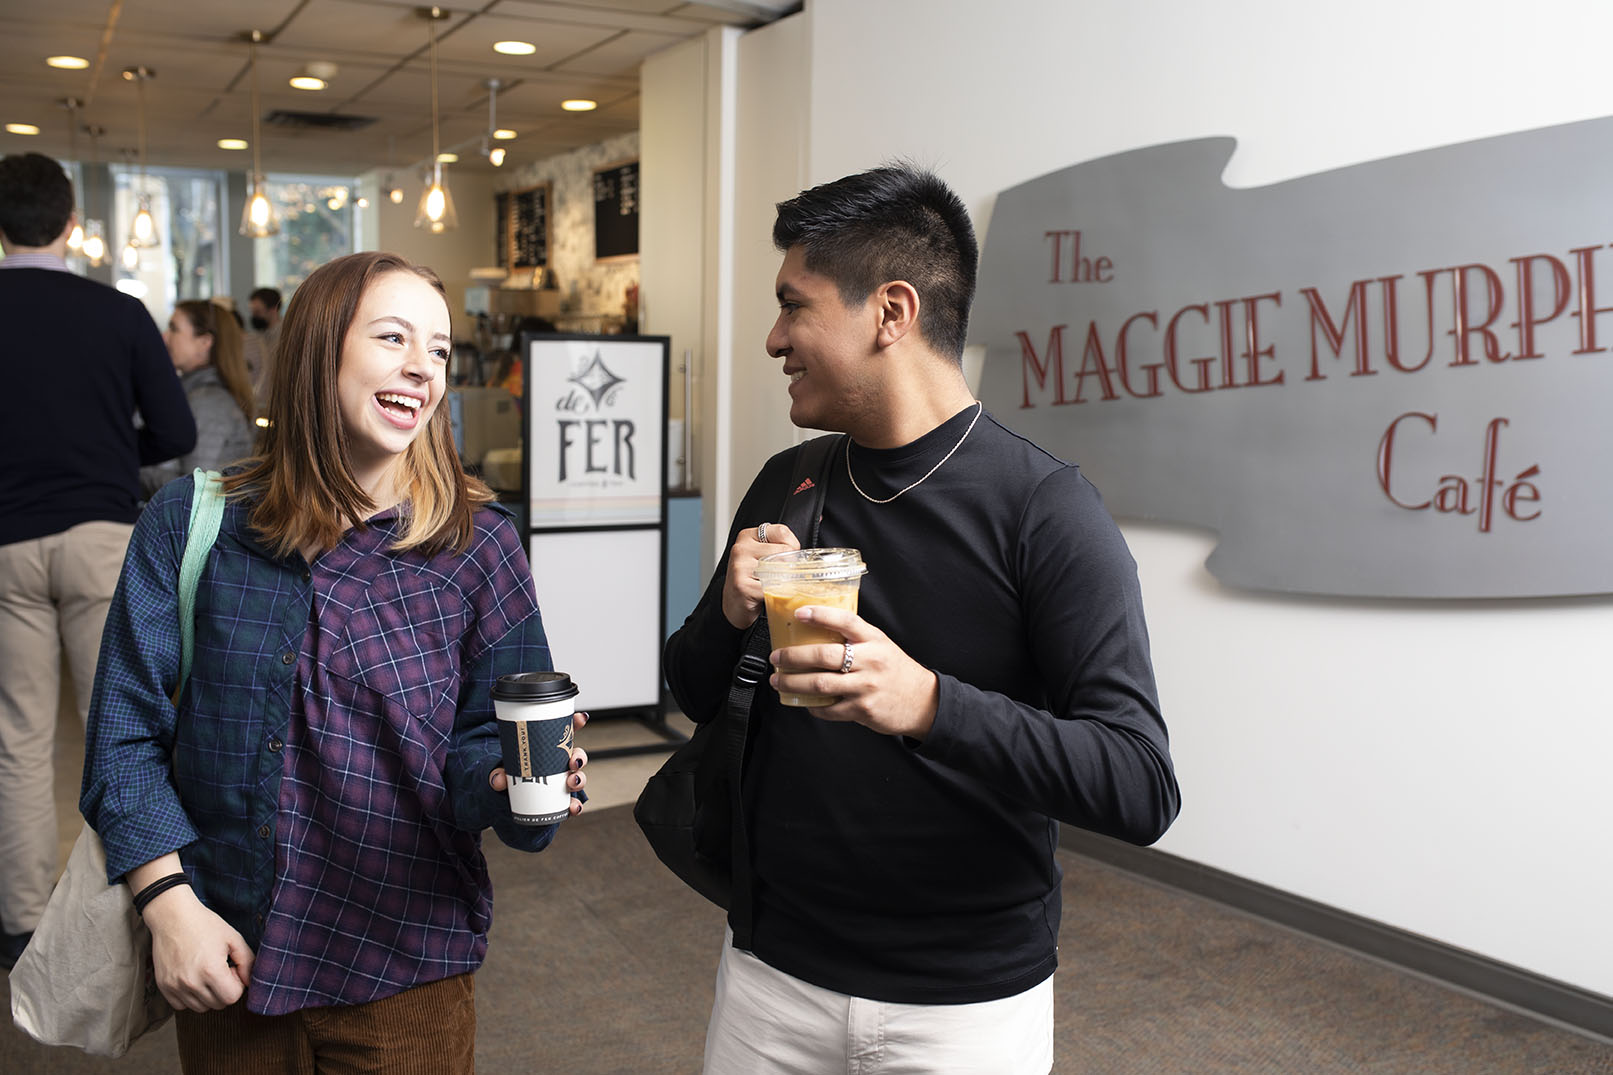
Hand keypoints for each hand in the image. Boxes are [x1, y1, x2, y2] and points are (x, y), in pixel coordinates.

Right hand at [140, 885, 254, 1011]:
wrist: (173, 916)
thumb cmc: (205, 924)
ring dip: (207, 995)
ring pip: (200, 1007)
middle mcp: (192, 982)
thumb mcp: (234, 938)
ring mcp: (175, 986)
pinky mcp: (163, 987)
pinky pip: (181, 1005)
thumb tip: (251, 983)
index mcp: (211, 970)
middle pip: (217, 1004)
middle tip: (219, 968)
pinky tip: (192, 977)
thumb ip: (247, 962)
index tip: (230, 968)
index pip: (232, 998)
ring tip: (205, 972)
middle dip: (223, 989)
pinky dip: (189, 997)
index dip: (236, 984)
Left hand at [490, 711, 588, 815]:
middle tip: (572, 762)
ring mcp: (562, 780)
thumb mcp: (503, 769)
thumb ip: (498, 772)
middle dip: (579, 757)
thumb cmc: (511, 773)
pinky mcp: (561, 799)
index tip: (581, 718)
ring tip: (571, 782)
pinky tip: (573, 807)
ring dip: (580, 779)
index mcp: (550, 747)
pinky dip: (575, 805)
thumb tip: (498, 780)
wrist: (508, 795)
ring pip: (579, 777)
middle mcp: (560, 762)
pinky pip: (573, 801)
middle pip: (577, 756)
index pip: (567, 731)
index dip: (576, 723)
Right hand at [721, 521, 800, 628]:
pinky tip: (768, 596)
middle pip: (784, 551)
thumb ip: (784, 543)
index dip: (791, 548)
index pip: (783, 532)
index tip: (784, 559)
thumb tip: (822, 518)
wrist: (734, 606)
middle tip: (779, 577)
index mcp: (748, 536)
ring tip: (773, 586)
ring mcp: (740, 566)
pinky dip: (777, 595)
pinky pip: (773, 587)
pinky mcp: (742, 585)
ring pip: (781, 569)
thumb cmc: (754, 579)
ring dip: (785, 582)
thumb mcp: (765, 555)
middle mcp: (741, 548)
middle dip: (789, 567)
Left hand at [769, 606, 939, 738]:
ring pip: (820, 684)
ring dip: (793, 682)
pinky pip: (829, 709)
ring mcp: (865, 686)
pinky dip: (811, 705)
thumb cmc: (895, 670)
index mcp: (874, 640)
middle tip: (777, 656)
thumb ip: (855, 637)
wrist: (922, 701)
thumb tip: (816, 628)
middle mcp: (870, 661)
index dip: (821, 615)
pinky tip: (803, 700)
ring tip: (779, 680)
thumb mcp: (880, 644)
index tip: (799, 613)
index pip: (846, 621)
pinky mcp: (862, 709)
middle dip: (793, 656)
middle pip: (824, 656)